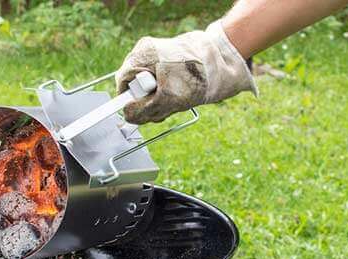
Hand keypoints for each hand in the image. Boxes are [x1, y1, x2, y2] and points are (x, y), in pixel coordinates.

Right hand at [116, 21, 257, 124]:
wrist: (224, 60)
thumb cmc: (199, 75)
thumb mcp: (168, 100)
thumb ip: (143, 111)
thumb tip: (127, 117)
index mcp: (142, 55)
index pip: (123, 82)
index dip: (128, 100)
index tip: (134, 111)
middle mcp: (146, 52)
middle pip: (134, 86)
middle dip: (147, 102)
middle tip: (164, 107)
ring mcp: (157, 55)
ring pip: (147, 87)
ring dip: (158, 100)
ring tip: (176, 100)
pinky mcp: (168, 61)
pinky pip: (159, 83)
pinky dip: (166, 93)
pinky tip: (179, 94)